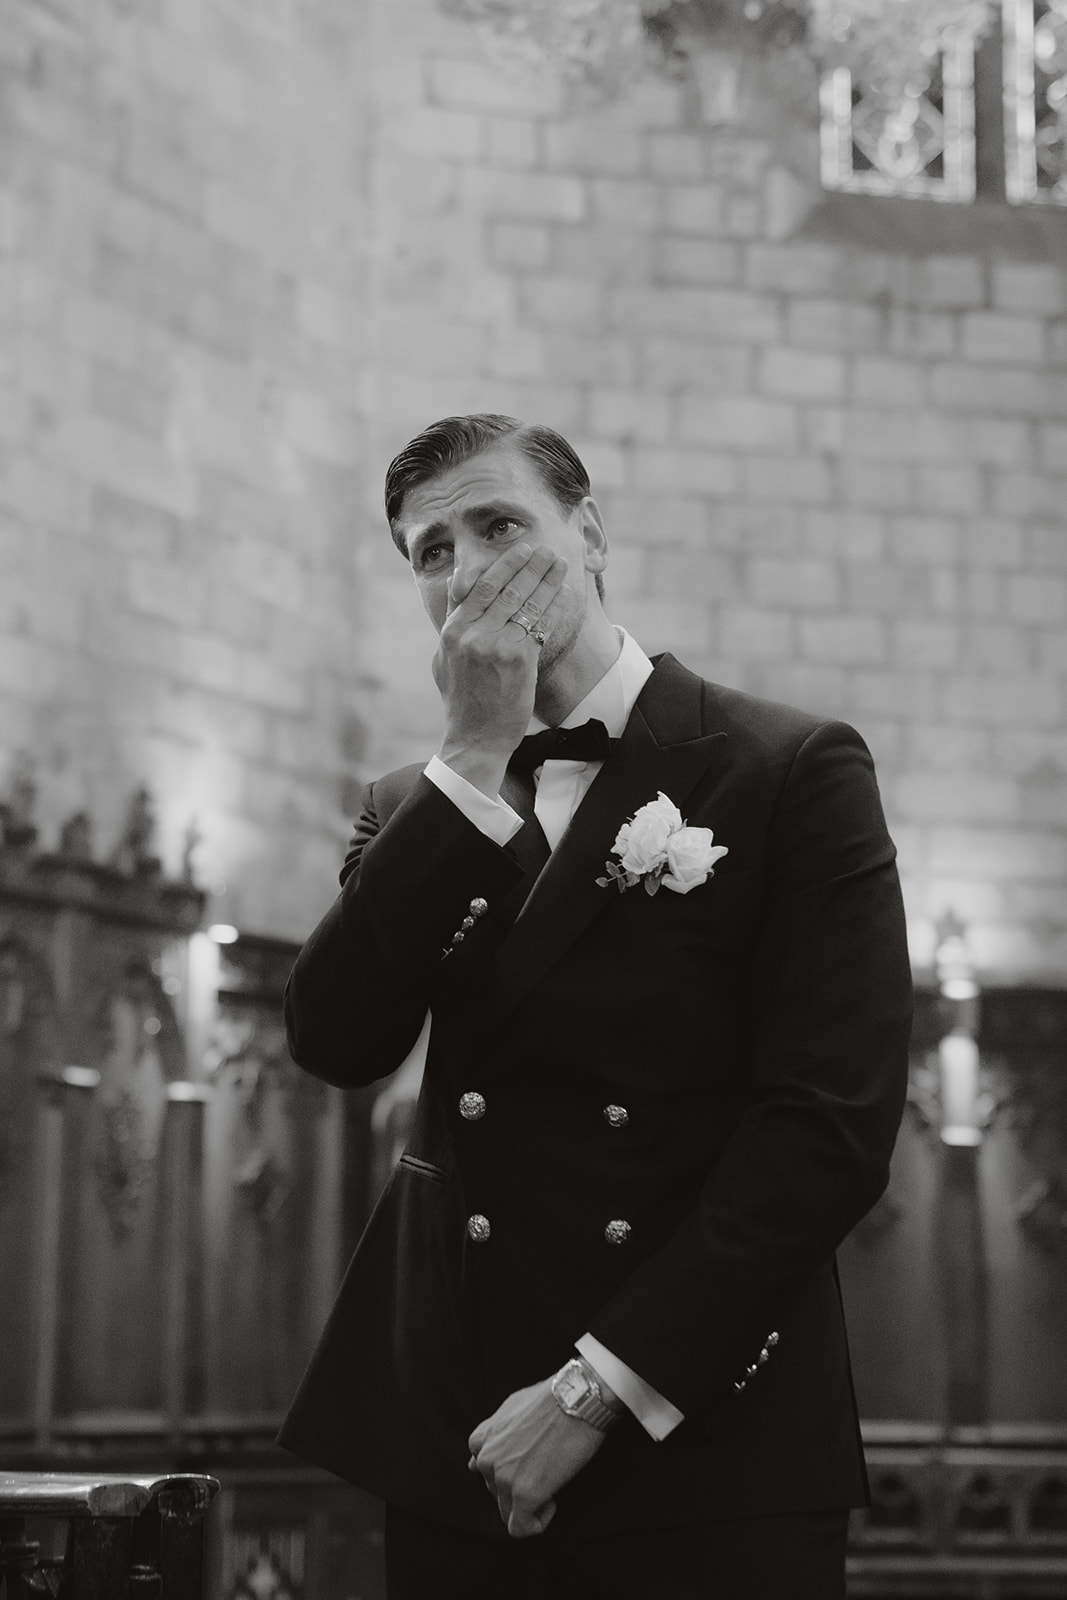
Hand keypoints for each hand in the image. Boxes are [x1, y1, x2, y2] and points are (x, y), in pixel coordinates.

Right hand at [434, 544, 566, 796]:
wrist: (474, 739)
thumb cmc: (461, 702)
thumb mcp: (442, 660)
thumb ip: (452, 624)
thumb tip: (456, 588)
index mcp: (452, 631)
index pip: (479, 587)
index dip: (503, 565)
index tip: (520, 551)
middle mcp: (472, 634)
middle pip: (506, 589)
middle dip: (529, 566)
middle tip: (546, 550)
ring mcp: (496, 646)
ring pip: (527, 603)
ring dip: (546, 579)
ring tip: (559, 564)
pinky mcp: (519, 660)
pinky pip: (541, 625)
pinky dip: (555, 606)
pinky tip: (565, 593)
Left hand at [467, 1377, 606, 1537]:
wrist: (577, 1399)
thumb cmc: (552, 1399)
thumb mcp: (512, 1406)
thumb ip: (495, 1429)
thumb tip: (485, 1445)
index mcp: (483, 1437)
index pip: (480, 1467)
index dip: (505, 1469)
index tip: (527, 1462)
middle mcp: (487, 1459)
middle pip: (496, 1490)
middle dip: (518, 1486)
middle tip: (545, 1470)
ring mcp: (503, 1478)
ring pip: (507, 1511)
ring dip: (529, 1504)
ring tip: (551, 1483)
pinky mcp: (524, 1495)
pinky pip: (520, 1527)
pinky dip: (536, 1522)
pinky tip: (551, 1502)